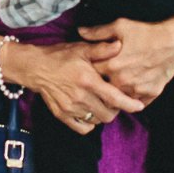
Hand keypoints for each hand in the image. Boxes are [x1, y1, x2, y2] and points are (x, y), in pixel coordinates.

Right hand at [12, 40, 142, 134]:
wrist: (35, 67)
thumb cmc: (60, 56)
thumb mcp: (81, 49)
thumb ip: (102, 49)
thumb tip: (120, 45)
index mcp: (88, 80)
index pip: (115, 98)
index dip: (129, 104)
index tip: (138, 106)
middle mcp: (80, 97)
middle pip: (108, 114)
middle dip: (115, 109)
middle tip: (114, 101)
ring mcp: (70, 108)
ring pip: (97, 121)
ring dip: (102, 115)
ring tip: (101, 104)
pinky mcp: (62, 115)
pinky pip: (82, 127)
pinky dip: (89, 123)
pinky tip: (89, 112)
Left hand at [77, 15, 173, 104]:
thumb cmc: (146, 33)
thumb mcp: (120, 26)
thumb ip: (98, 32)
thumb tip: (80, 31)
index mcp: (111, 65)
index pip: (90, 74)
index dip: (88, 70)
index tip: (88, 67)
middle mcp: (122, 81)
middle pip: (103, 88)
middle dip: (100, 83)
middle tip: (101, 77)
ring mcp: (136, 90)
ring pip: (118, 97)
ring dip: (115, 92)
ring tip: (116, 83)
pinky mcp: (149, 95)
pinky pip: (135, 102)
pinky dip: (131, 96)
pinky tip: (131, 87)